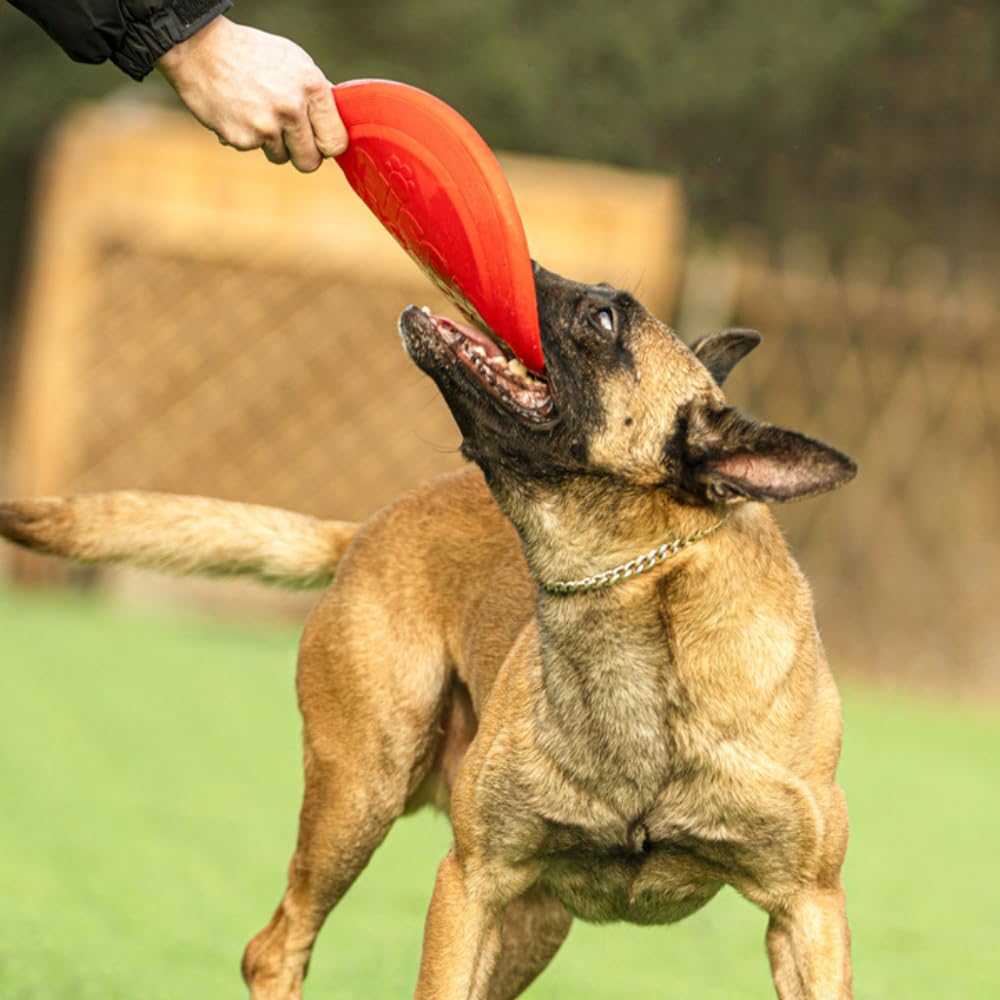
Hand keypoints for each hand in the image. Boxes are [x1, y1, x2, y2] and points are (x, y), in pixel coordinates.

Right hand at [156, 16, 347, 171]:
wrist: (199, 48)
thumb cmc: (251, 54)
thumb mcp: (294, 61)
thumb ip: (317, 94)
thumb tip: (338, 120)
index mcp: (311, 87)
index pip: (336, 141)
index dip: (327, 145)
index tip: (319, 142)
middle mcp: (292, 108)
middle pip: (311, 161)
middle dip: (303, 155)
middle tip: (291, 139)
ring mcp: (266, 126)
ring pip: (281, 157)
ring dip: (272, 144)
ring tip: (257, 113)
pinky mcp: (242, 138)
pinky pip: (253, 151)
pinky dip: (246, 137)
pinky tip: (237, 113)